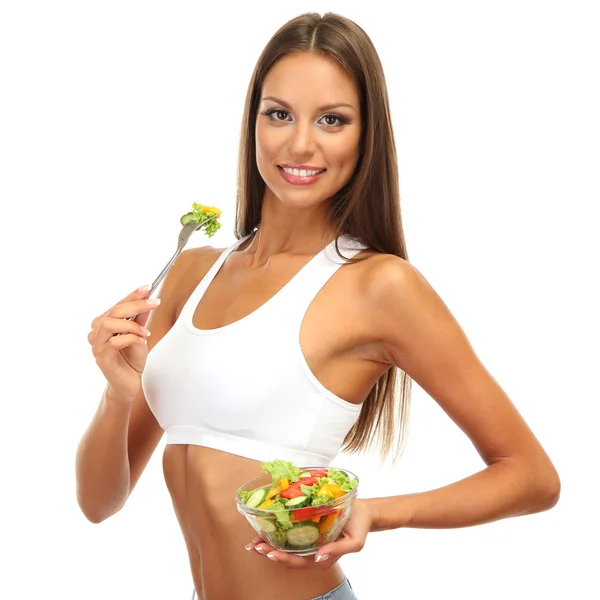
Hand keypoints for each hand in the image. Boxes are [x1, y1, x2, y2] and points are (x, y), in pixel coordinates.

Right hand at [88, 285, 158, 402]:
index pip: (117, 304)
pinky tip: (141, 341)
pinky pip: (114, 342)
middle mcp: (96, 333)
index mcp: (103, 324)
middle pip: (113, 311)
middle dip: (136, 305)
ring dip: (132, 325)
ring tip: (146, 332)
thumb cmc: (132, 359)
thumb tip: (148, 300)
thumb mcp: (140, 334)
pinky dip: (130, 338)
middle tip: (154, 303)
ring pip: (109, 324)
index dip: (132, 295)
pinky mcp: (102, 358)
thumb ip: (141, 319)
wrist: (130, 384)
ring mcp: (97, 346)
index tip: (148, 287)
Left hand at [245, 499, 372, 569]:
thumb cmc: (359, 525)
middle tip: (254, 547)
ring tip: (254, 542)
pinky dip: (277, 536)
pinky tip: (265, 532)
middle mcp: (314, 554)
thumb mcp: (355, 541)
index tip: (269, 552)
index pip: (299, 563)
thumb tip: (319, 556)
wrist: (364, 511)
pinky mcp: (309, 533)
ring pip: (287, 549)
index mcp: (324, 558)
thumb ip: (338, 550)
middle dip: (270, 553)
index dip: (283, 559)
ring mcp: (311, 544)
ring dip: (270, 546)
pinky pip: (291, 538)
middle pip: (289, 558)